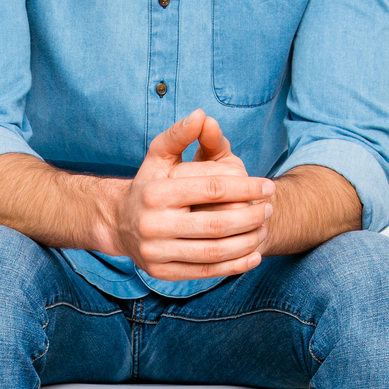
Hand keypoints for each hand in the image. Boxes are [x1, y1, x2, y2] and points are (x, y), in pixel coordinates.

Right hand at [107, 110, 273, 280]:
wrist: (120, 223)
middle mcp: (153, 224)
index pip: (212, 189)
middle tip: (269, 209)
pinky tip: (253, 255)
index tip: (268, 186)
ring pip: (213, 252)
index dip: (246, 187)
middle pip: (216, 225)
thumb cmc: (149, 183)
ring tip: (263, 229)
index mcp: (156, 192)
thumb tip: (202, 116)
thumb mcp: (159, 156)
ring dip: (246, 242)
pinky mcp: (161, 273)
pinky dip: (234, 266)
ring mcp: (156, 252)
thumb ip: (180, 135)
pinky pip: (205, 272)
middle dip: (250, 217)